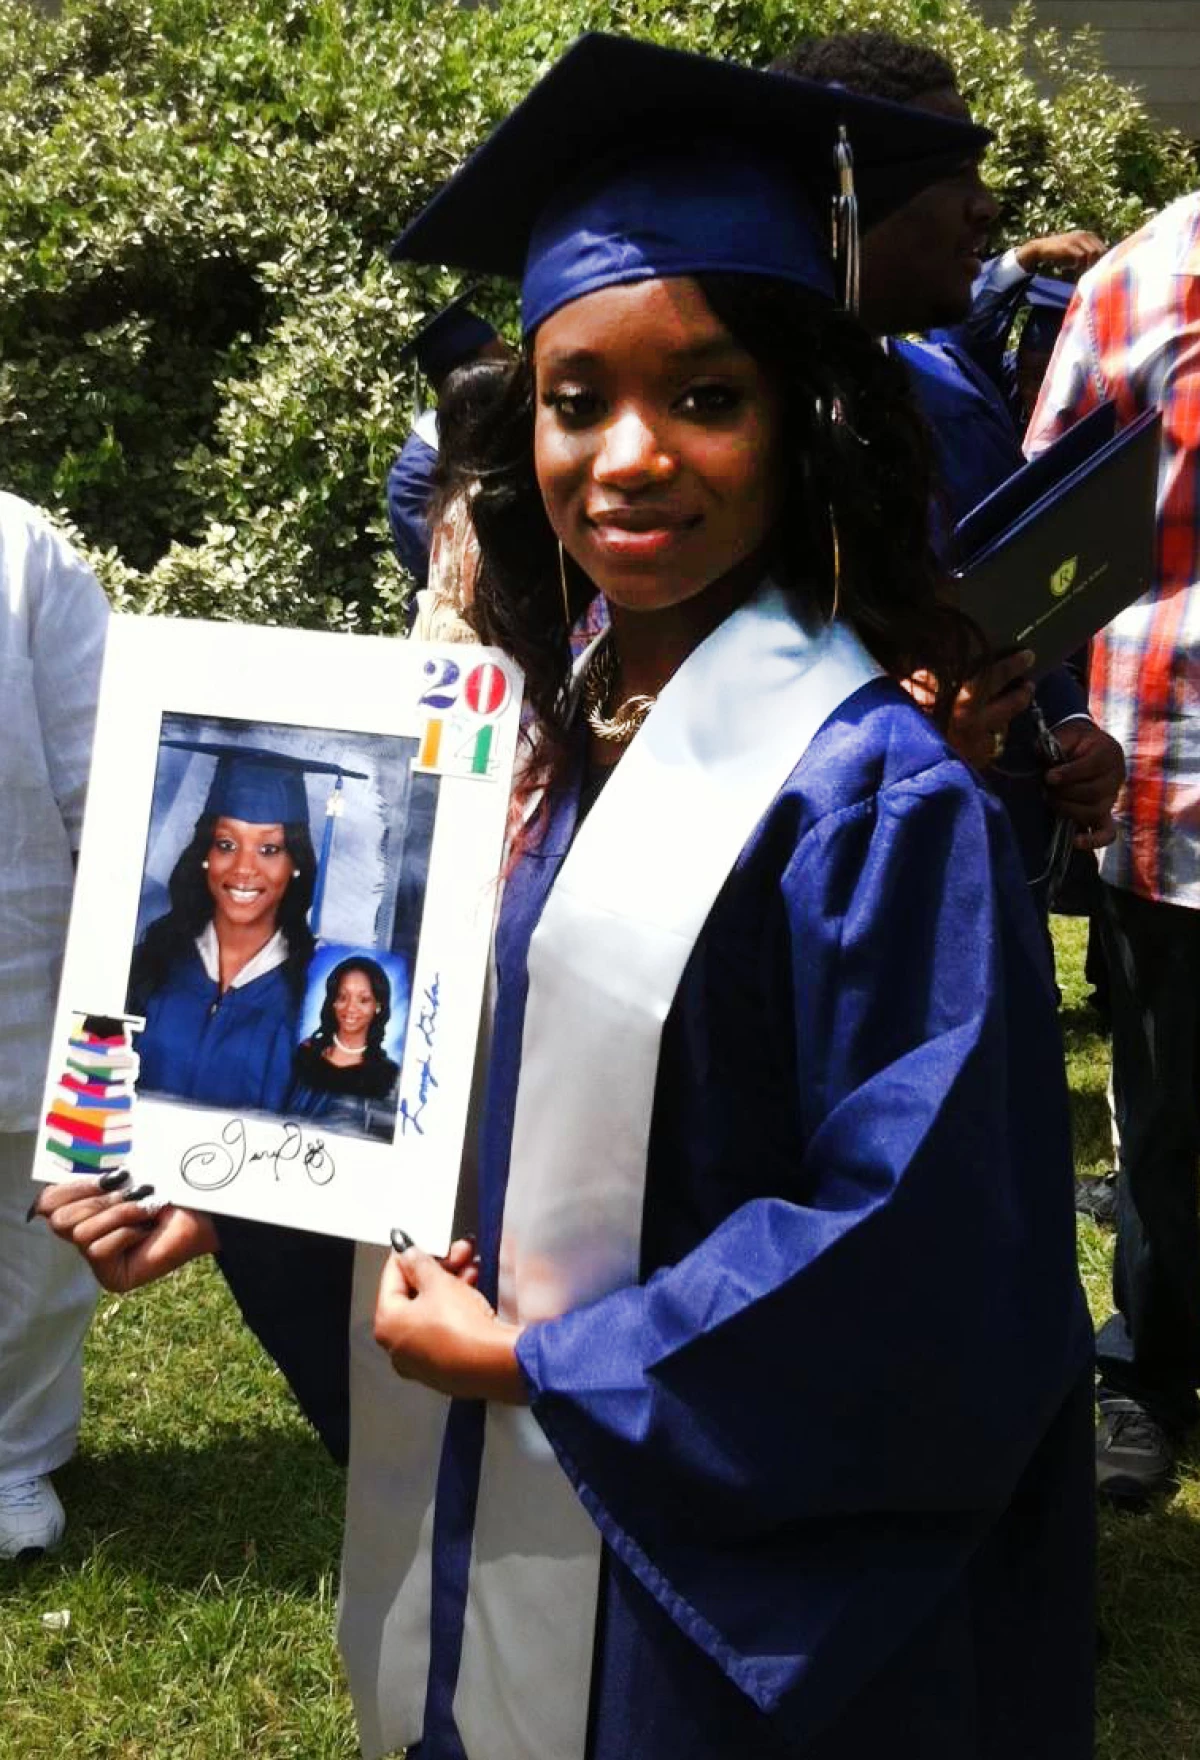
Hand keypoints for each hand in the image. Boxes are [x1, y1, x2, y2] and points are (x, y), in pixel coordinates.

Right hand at [30, 1176, 217, 1294]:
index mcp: (83, 1207)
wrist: (202, 1210)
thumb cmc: (166, 1189)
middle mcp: (84, 1236)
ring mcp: (97, 1260)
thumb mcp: (123, 1177)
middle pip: (59, 1220)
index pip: (48, 1203)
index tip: (106, 1177)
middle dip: (97, 1202)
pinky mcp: (111, 1278)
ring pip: (79, 1234)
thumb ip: (91, 1178)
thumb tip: (55, 1175)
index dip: (70, 1188)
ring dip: (118, 1215)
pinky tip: (145, 1231)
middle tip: (129, 1193)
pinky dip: (125, 1233)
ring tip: (144, 1210)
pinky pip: (98, 1250)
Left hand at [374, 1240, 525, 1402]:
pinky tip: (474, 1290)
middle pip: (414, 1294)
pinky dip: (456, 1309)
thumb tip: (407, 1252)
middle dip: (438, 1269)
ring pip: (432, 1311)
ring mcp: (421, 1359)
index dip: (408, 1254)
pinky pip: (445, 1328)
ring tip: (472, 1268)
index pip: (391, 1277)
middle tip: (455, 1252)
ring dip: (451, 1285)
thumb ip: (419, 1262)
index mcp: (387, 1324)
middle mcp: (398, 1346)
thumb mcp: (439, 1282)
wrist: (493, 1364)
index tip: (421, 1240)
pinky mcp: (445, 1366)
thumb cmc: (460, 1327)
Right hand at [906, 649, 1033, 769]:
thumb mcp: (908, 694)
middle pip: (1012, 705)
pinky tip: (980, 739)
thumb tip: (935, 670)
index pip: (995, 677)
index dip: (1012, 665)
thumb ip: (925, 681)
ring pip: (1003, 729)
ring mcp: (978, 747)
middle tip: (1028, 685)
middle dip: (1022, 693)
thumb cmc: (903, 725)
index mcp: (962, 701)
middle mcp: (976, 723)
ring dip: (1004, 720)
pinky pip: (988, 749)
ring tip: (1001, 713)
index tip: (1028, 656)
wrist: (902, 766)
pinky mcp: (974, 764)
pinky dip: (988, 742)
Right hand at [1014, 230, 1105, 274]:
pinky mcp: (1069, 245)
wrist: (1042, 248)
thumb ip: (1088, 254)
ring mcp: (1078, 239)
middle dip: (1097, 264)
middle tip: (1089, 274)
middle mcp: (1086, 235)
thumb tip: (1100, 265)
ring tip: (1082, 272)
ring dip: (1089, 265)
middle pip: (1101, 251)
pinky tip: (1074, 269)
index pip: (1104, 249)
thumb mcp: (1076, 250)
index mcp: (1090, 235)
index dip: (1102, 261)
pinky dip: (1080, 265)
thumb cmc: (1060, 253)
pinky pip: (1082, 256)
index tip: (1094, 272)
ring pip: (1093, 253)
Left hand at [1043, 719, 1124, 845]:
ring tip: (1051, 799)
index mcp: (1109, 753)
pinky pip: (1107, 832)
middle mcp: (1115, 777)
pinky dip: (1093, 840)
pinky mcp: (1105, 814)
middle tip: (1046, 787)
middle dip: (1064, 792)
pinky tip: (1076, 841)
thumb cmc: (1072, 742)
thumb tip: (1041, 754)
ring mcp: (1111, 798)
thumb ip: (1056, 743)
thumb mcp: (1066, 735)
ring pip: (1093, 811)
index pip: (1092, 766)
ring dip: (1068, 809)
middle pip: (1092, 792)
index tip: (1049, 777)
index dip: (1069, 773)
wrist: (1083, 748)